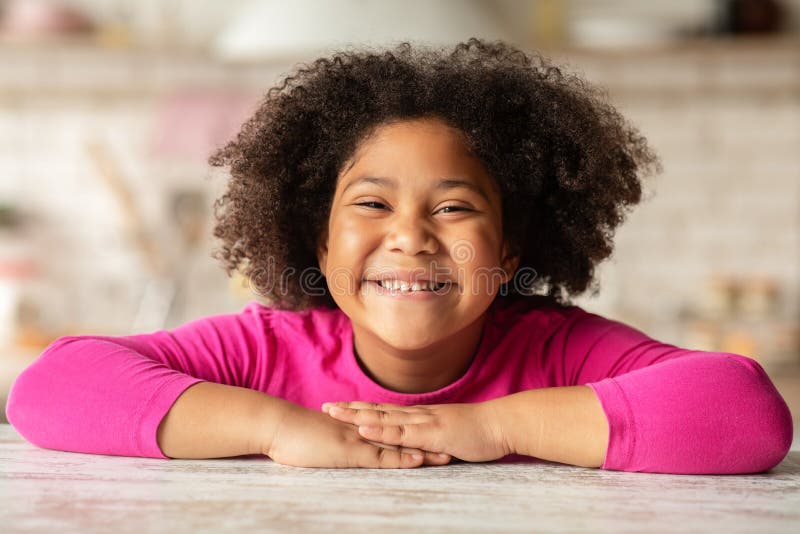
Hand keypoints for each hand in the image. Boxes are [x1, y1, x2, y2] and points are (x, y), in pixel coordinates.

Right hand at [264, 403, 451, 467]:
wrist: (276, 425)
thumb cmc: (292, 435)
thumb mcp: (320, 437)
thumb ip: (336, 439)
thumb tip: (342, 445)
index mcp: (357, 428)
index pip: (392, 432)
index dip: (415, 435)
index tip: (436, 438)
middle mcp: (363, 432)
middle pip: (402, 437)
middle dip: (428, 441)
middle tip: (453, 444)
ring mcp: (358, 440)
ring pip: (398, 446)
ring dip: (423, 451)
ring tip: (448, 456)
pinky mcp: (350, 452)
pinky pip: (380, 456)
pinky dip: (400, 458)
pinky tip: (418, 460)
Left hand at [322, 400, 510, 462]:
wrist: (500, 425)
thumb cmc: (479, 432)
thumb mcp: (448, 435)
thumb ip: (431, 438)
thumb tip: (420, 445)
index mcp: (420, 416)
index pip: (385, 411)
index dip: (362, 408)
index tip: (340, 406)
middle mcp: (417, 415)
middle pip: (377, 410)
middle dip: (350, 408)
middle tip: (325, 406)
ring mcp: (423, 423)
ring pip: (384, 418)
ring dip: (357, 415)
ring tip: (334, 413)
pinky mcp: (430, 434)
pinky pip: (402, 433)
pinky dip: (381, 431)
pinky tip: (364, 430)